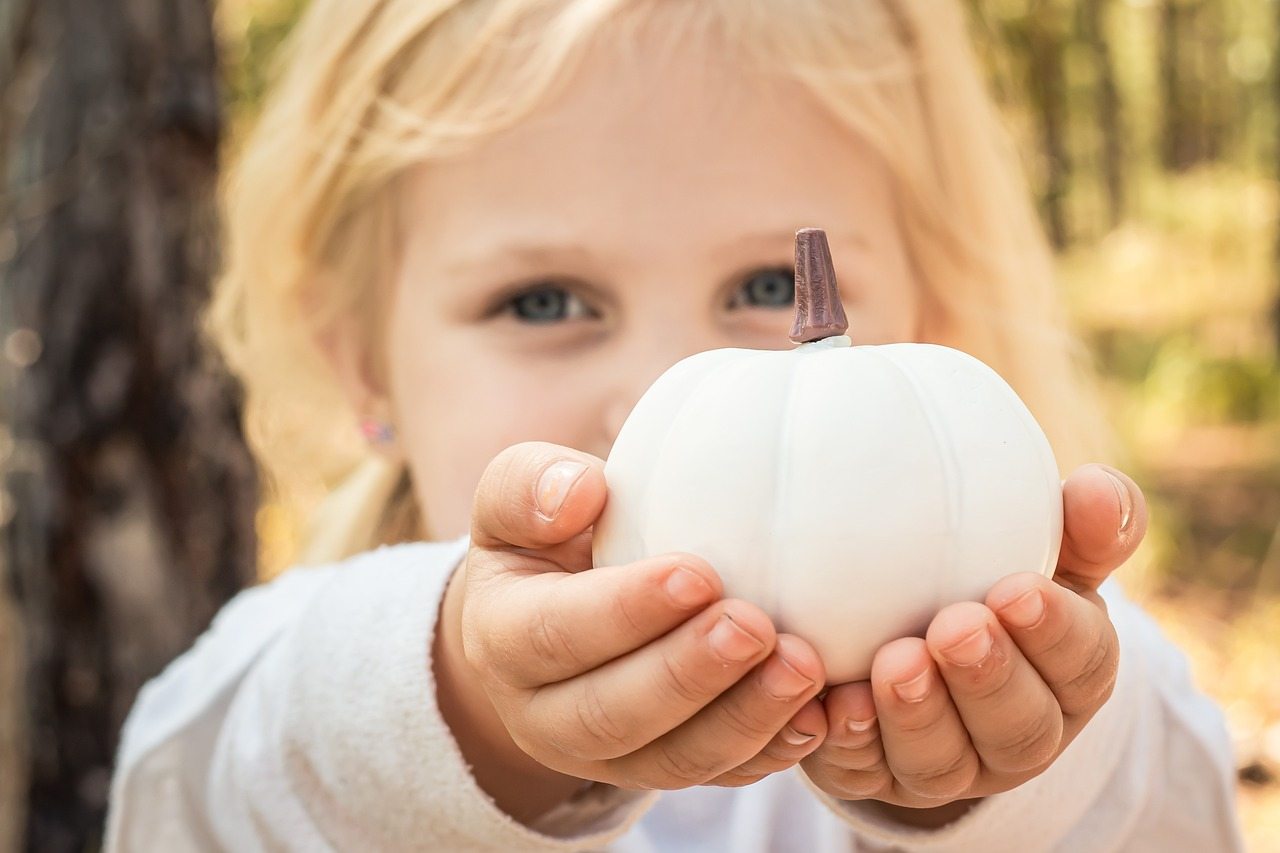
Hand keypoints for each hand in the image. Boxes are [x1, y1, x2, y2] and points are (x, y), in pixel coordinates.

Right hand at [459, 441, 828, 793]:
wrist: (543, 620)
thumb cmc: (543, 540)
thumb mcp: (515, 501)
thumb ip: (528, 485)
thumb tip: (581, 493)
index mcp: (502, 639)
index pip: (556, 633)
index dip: (625, 611)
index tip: (696, 572)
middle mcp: (544, 715)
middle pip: (612, 712)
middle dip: (689, 674)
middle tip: (755, 626)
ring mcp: (605, 756)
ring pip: (671, 759)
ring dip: (742, 719)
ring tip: (801, 667)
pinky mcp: (660, 769)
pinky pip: (716, 777)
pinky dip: (770, 751)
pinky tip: (818, 714)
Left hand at [800, 464, 1147, 817]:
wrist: (905, 639)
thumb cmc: (991, 584)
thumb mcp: (1045, 554)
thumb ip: (1080, 525)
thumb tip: (1095, 489)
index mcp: (1067, 679)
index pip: (1083, 665)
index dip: (1055, 634)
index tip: (1017, 590)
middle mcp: (1015, 736)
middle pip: (1019, 729)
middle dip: (988, 681)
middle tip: (955, 628)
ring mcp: (947, 766)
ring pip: (942, 764)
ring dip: (918, 715)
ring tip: (894, 664)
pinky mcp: (875, 776)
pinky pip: (864, 774)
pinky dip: (850, 742)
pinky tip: (835, 704)